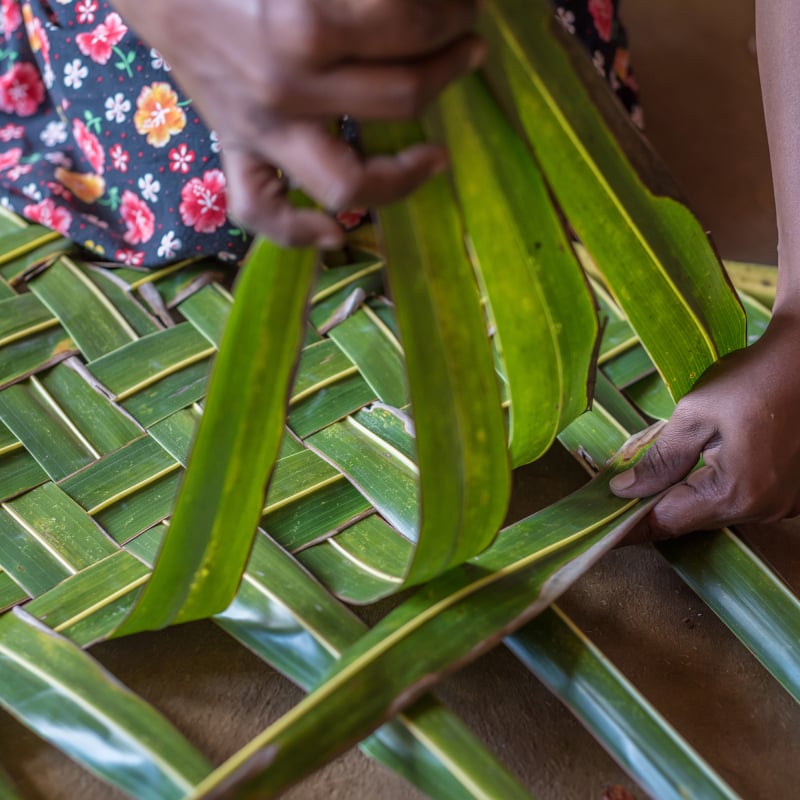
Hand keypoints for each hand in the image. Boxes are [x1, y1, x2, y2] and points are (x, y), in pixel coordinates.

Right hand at [111, 0, 483, 247]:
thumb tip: (424, 8)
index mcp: (304, 24)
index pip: (411, 26)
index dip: (452, 11)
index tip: (465, 4)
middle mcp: (287, 89)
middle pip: (403, 96)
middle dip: (450, 62)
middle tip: (465, 43)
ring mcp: (261, 131)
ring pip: (349, 184)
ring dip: (405, 173)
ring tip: (436, 155)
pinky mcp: (236, 148)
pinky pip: (264, 211)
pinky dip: (300, 232)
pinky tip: (338, 234)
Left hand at [610, 312, 799, 536]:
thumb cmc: (753, 379)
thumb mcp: (695, 413)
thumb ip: (661, 458)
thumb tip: (625, 490)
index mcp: (738, 493)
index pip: (669, 521)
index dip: (632, 527)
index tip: (602, 532)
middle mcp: (764, 510)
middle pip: (694, 519)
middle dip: (656, 506)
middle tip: (620, 494)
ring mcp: (783, 505)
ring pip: (717, 510)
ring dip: (685, 496)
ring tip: (652, 478)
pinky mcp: (792, 495)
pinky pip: (740, 500)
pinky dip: (713, 488)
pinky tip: (696, 466)